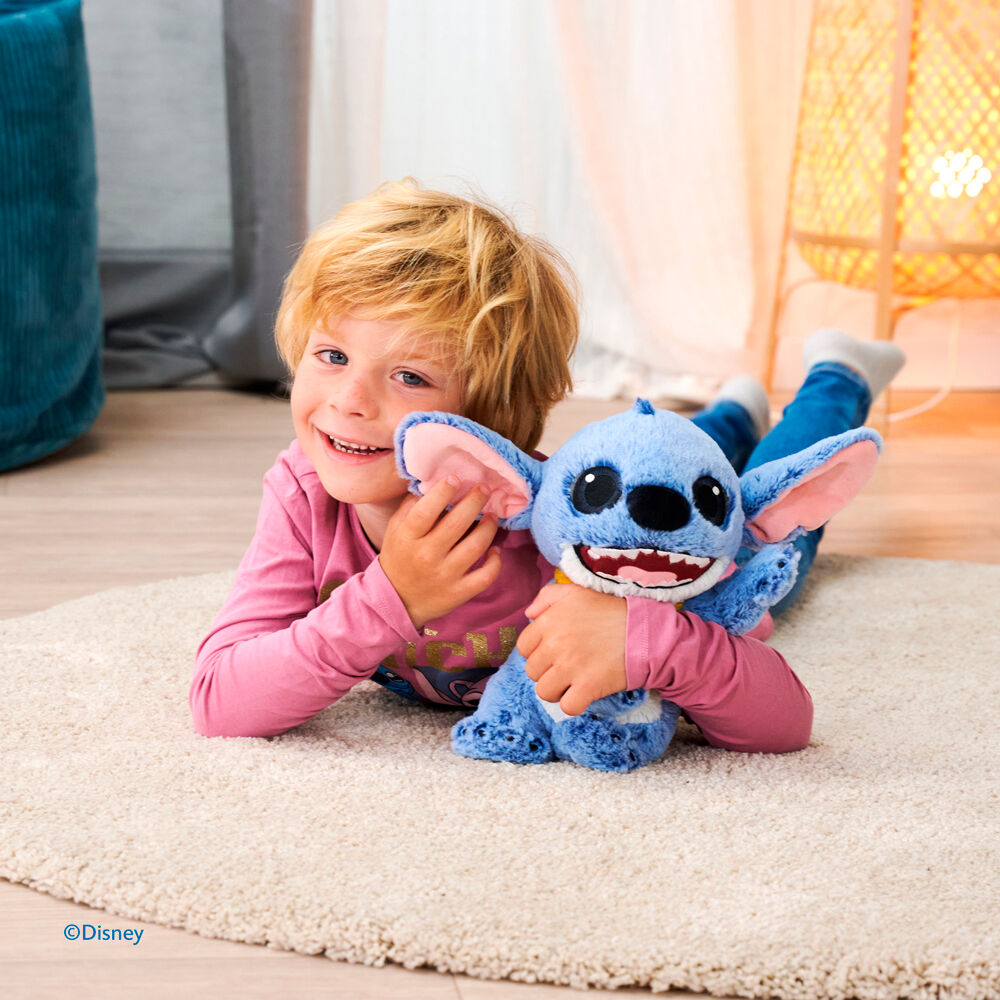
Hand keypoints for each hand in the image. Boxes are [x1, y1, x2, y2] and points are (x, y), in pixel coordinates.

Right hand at [380, 477, 501, 628]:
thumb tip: (434, 481)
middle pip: (457, 523)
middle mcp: (426, 556)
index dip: (443, 491)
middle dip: (475, 501)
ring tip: (492, 516)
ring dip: (489, 526)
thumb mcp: (396, 530)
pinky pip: (486, 575)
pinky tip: (495, 549)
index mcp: (408, 538)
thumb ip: (412, 506)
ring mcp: (444, 576)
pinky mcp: (459, 593)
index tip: (456, 478)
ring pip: (476, 545)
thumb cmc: (400, 557)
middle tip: (485, 488)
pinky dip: (496, 560)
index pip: (426, 511)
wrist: (398, 600)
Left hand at [516, 584, 627, 715]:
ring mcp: (570, 667)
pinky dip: (574, 704)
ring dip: (557, 690)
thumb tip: (529, 615)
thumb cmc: (611, 610)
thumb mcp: (577, 592)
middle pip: (532, 671)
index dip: (538, 651)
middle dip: (547, 671)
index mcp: (549, 621)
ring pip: (544, 692)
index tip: (554, 652)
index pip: (524, 647)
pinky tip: (584, 694)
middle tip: (567, 665)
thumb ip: (546, 597)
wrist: (645, 630)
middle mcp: (555, 644)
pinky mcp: (588, 686)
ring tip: (573, 681)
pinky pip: (567, 707)